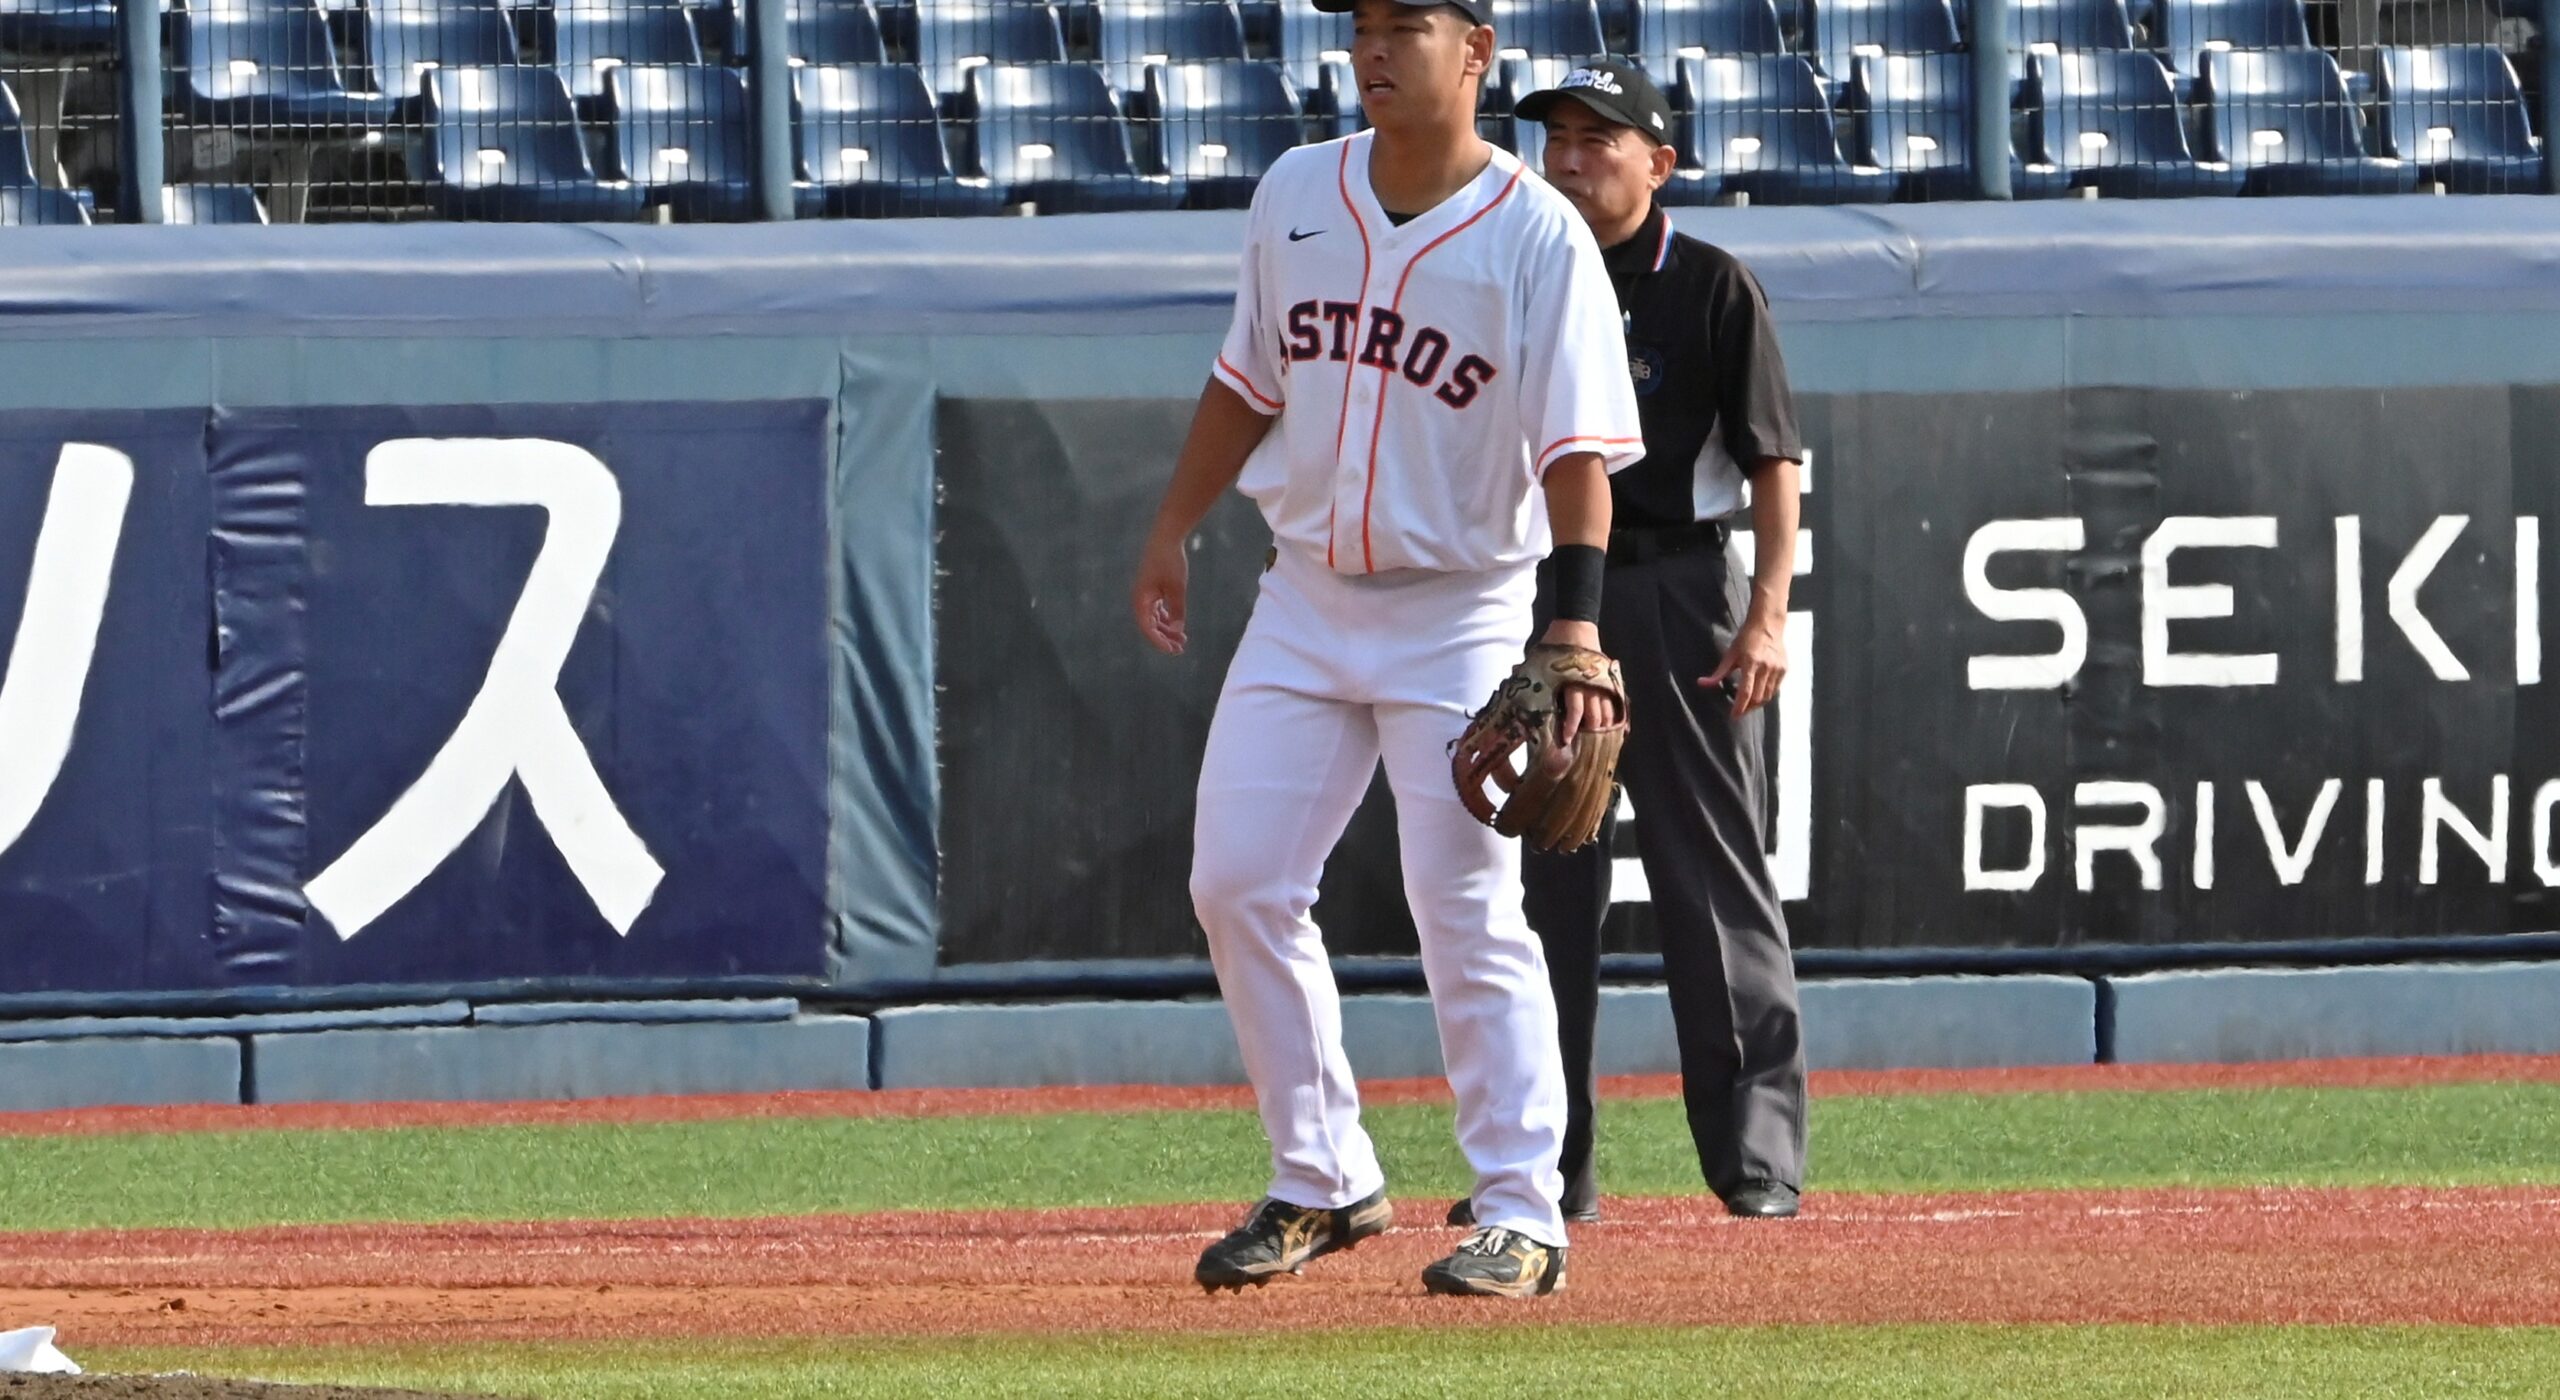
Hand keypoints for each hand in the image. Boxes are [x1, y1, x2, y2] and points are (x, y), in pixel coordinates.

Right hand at [1132, 530, 1189, 654]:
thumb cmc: (1170, 561)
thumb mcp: (1177, 588)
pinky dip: (1166, 619)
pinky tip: (1177, 625)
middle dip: (1164, 639)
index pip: (1147, 629)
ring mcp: (1145, 594)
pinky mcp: (1152, 588)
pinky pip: (1157, 610)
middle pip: (1150, 626)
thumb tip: (1178, 631)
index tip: (1172, 650)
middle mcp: (1140, 599)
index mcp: (1141, 600)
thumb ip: (1177, 610)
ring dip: (1166, 630)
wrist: (1166, 537)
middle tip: (1180, 649)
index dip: (1159, 642)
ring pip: (1154, 619)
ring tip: (1182, 640)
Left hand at [1538, 619, 1619, 745]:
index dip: (1571, 728)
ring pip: (1607, 711)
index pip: (1574, 711)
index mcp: (1570, 682)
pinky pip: (1617, 702)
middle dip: (1590, 733)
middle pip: (1594, 716)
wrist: (1576, 625)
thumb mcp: (1539, 660)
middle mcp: (1588, 685)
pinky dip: (1619, 716)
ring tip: (1599, 740)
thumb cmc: (1554, 645)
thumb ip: (1529, 676)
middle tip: (1584, 745)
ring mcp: (1601, 683)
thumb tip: (1513, 682)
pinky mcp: (1609, 680)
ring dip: (1604, 728)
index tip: (1568, 740)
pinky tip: (1621, 730)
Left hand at [1702, 613, 1785, 717]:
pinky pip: (1775, 689)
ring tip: (1747, 706)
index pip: (1746, 691)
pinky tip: (1758, 695)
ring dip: (1757, 704)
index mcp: (1751, 663)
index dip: (1740, 706)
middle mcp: (1766, 667)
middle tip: (1739, 712)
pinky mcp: (1784, 670)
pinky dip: (1766, 696)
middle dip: (1748, 708)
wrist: (1768, 625)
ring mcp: (1777, 669)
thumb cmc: (1746, 638)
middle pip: (1758, 698)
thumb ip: (1719, 672)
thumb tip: (1702, 683)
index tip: (1733, 715)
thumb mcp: (1730, 654)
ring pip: (1768, 696)